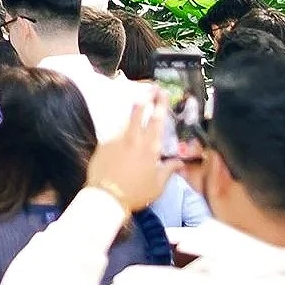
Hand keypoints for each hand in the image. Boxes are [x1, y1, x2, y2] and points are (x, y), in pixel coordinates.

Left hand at [87, 93, 173, 219]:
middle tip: (152, 89)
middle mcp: (133, 139)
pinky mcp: (104, 141)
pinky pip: (115, 130)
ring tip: (139, 103)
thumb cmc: (136, 192)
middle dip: (147, 98)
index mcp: (149, 148)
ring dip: (134, 110)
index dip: (161, 105)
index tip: (163, 92)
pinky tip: (123, 130)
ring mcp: (117, 138)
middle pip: (139, 111)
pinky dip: (121, 128)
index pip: (157, 121)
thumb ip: (169, 170)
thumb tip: (181, 161)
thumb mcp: (158, 185)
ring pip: (127, 119)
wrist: (107, 195)